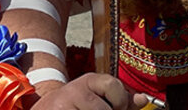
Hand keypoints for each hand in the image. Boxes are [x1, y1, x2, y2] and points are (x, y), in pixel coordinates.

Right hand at [30, 73, 150, 109]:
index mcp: (90, 80)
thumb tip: (143, 100)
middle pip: (104, 109)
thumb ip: (122, 99)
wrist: (44, 108)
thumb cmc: (78, 104)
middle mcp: (75, 90)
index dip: (120, 101)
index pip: (113, 85)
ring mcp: (63, 105)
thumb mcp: (99, 96)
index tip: (117, 107)